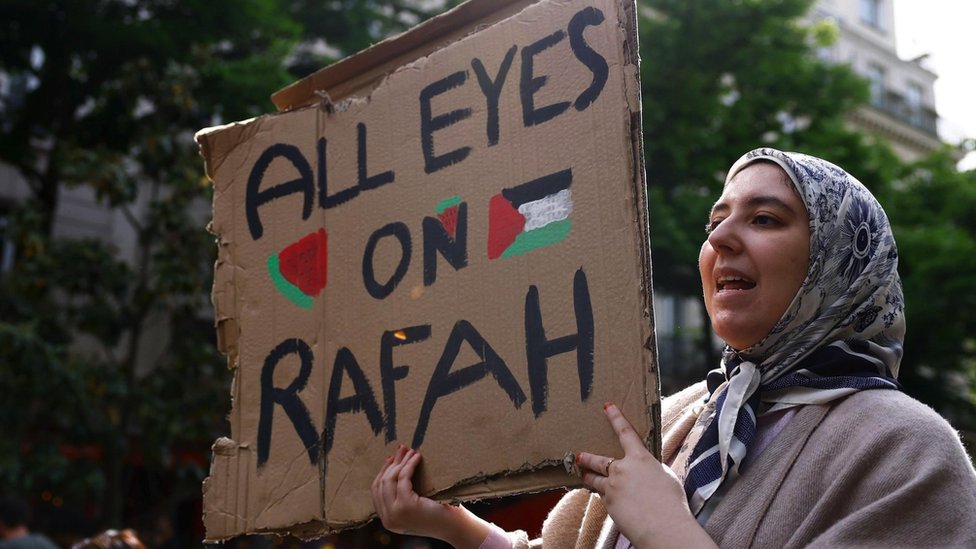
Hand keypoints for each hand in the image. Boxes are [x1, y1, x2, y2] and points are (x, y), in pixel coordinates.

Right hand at [371, 444, 491, 548]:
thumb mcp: (413, 506)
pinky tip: (418, 457)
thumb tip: (394, 465)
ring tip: (410, 450)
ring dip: (401, 462)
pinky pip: (403, 478)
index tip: (392, 459)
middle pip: (381, 483)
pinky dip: (409, 465)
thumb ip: (400, 494)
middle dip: (392, 463)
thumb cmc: (439, 514)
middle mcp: (388, 519)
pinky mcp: (406, 506)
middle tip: (402, 448)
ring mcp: (395, 513)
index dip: (383, 472)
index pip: (376, 491)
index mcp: (388, 520)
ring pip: (390, 479)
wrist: (455, 527)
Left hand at [577, 403, 716, 548]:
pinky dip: (606, 498)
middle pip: (600, 460)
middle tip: (579, 455)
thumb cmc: (671, 503)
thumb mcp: (665, 477)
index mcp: (640, 459)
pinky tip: (612, 502)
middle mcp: (622, 469)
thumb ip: (650, 470)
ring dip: (589, 476)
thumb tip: (644, 471)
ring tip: (582, 474)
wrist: (663, 527)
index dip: (615, 418)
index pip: (625, 433)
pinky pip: (604, 498)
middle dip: (588, 457)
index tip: (607, 407)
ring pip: (595, 479)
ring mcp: (612, 487)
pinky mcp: (608, 504)